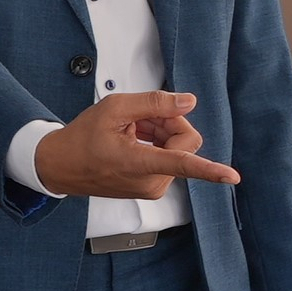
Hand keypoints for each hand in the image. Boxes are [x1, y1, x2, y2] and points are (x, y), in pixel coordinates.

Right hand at [33, 91, 238, 199]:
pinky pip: (169, 158)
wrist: (59, 165)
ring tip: (130, 130)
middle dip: (168, 123)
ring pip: (178, 148)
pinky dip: (156, 143)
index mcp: (140, 164)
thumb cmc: (81, 138)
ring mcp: (152, 187)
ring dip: (159, 133)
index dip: (211, 169)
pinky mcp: (151, 188)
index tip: (232, 176)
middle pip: (185, 141)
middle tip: (139, 118)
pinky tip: (133, 139)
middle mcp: (152, 181)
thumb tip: (189, 101)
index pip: (185, 165)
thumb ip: (155, 103)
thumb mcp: (115, 108)